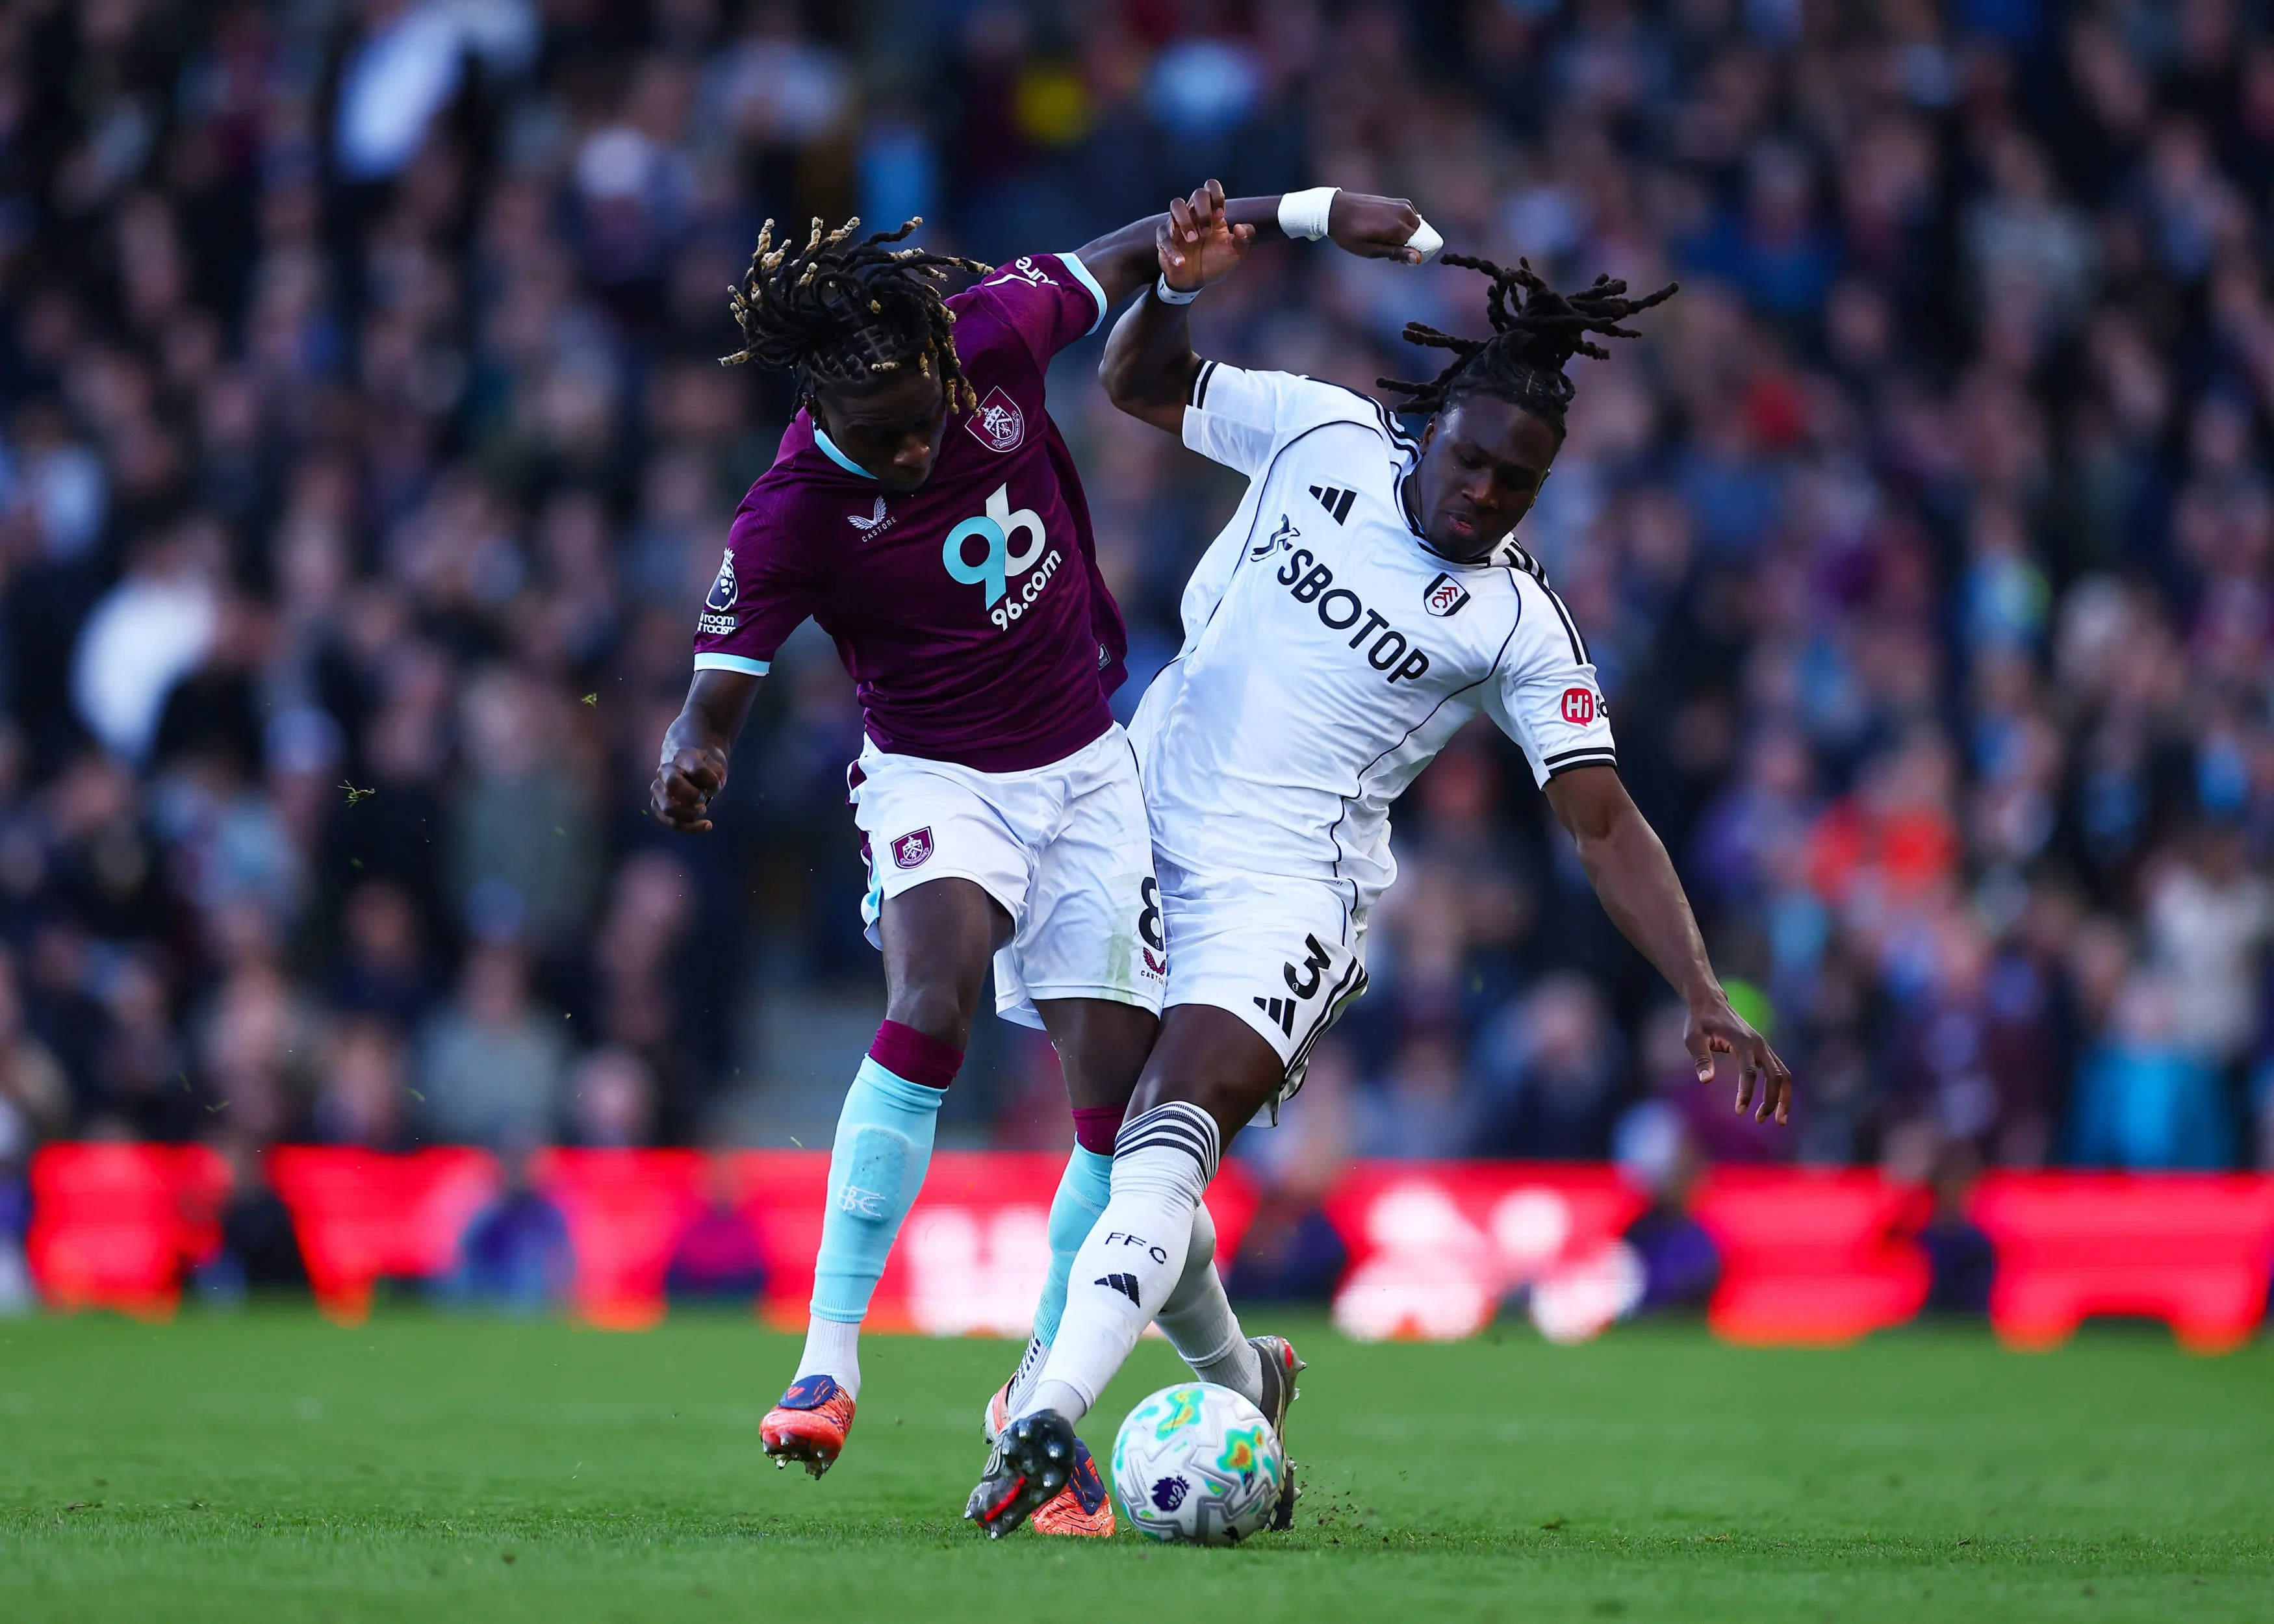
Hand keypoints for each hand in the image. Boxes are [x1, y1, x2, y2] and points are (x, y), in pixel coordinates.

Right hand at [651, 745, 726, 832]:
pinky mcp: (657, 805)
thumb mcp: (716, 766)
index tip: (716, 787)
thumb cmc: (706, 769)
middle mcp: (665, 771)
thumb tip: (710, 790)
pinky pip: (670, 821)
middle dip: (693, 797)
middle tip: (704, 799)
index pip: (697, 770)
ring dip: (690, 815)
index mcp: (682, 757)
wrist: (690, 769)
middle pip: (673, 784)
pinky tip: (707, 825)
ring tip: (703, 810)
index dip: (711, 782)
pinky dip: (690, 827)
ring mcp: (658, 788)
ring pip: (668, 808)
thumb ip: (716, 774)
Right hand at [1158, 178, 1256, 292]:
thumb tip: (1240, 227)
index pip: (1212, 188)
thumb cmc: (1216, 262)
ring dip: (1186, 220)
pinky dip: (1172, 250)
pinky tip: (1181, 262)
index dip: (1216, 196)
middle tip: (1207, 233)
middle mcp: (1195, 213)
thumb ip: (1245, 238)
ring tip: (1193, 239)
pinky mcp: (1165, 239)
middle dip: (1204, 211)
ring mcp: (1178, 224)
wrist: (1198, 281)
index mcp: (1212, 212)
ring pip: (1176, 204)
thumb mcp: (1236, 253)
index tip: (1220, 215)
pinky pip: (1164, 237)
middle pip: (1197, 193)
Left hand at [1328, 192, 1427, 261]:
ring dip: (1406, 234)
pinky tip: (1387, 228)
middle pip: (1418, 236)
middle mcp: (1403, 213)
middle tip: (1387, 249)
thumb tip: (1419, 258)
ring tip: (1385, 239)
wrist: (1335, 209)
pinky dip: (1403, 224)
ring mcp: (1401, 204)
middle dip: (1408, 244)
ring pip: (1415, 226)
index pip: (1418, 246)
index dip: (1407, 255)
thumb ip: (1396, 253)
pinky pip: (1409, 216)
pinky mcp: (1397, 200)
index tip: (1392, 258)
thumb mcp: (1370, 250)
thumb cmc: (1350, 233)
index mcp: (1397, 227)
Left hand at [1684, 992, 1792, 1124]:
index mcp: (1742, 1041)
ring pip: (1784, 1074)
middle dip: (1772, 1100)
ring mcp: (1764, 1046)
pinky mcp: (1764, 1050)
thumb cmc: (1700, 1021)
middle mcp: (1758, 1044)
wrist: (1711, 1002)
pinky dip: (1781, 1089)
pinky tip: (1774, 1105)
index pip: (1750, 1072)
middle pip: (1776, 1076)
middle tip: (1759, 1120)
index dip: (1746, 1093)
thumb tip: (1706, 1081)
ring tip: (1778, 1121)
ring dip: (1783, 1098)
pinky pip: (1779, 1071)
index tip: (1739, 1111)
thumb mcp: (1693, 1038)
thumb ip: (1701, 1058)